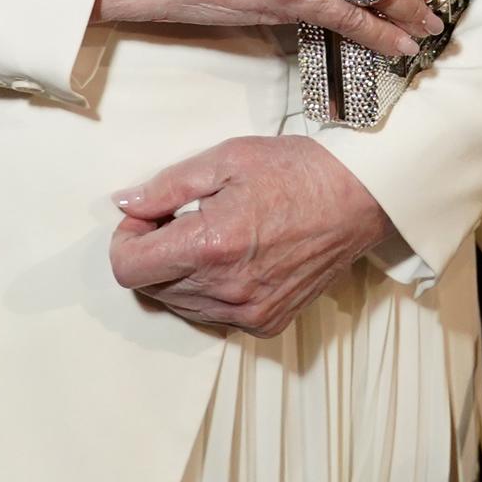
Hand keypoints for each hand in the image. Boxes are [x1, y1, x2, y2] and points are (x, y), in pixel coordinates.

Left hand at [111, 137, 388, 336]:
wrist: (358, 198)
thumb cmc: (296, 170)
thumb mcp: (226, 159)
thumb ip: (167, 185)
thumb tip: (124, 204)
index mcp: (211, 246)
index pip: (129, 269)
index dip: (127, 240)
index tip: (147, 217)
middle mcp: (226, 290)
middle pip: (151, 287)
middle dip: (153, 251)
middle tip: (178, 217)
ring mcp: (248, 312)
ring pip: (179, 304)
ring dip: (179, 272)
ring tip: (209, 234)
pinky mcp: (265, 322)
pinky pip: (212, 315)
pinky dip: (208, 289)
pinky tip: (232, 256)